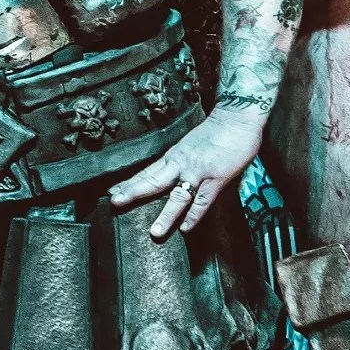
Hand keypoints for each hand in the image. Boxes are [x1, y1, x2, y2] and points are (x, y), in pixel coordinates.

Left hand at [109, 104, 268, 241]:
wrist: (236, 118)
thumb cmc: (216, 131)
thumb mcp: (190, 144)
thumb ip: (181, 161)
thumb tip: (174, 176)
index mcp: (174, 156)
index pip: (147, 172)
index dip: (130, 183)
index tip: (112, 192)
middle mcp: (181, 163)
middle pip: (153, 180)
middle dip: (133, 192)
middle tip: (115, 202)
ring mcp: (197, 172)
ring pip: (177, 196)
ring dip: (166, 215)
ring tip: (155, 232)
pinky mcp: (215, 178)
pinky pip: (202, 201)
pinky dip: (194, 216)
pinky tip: (186, 228)